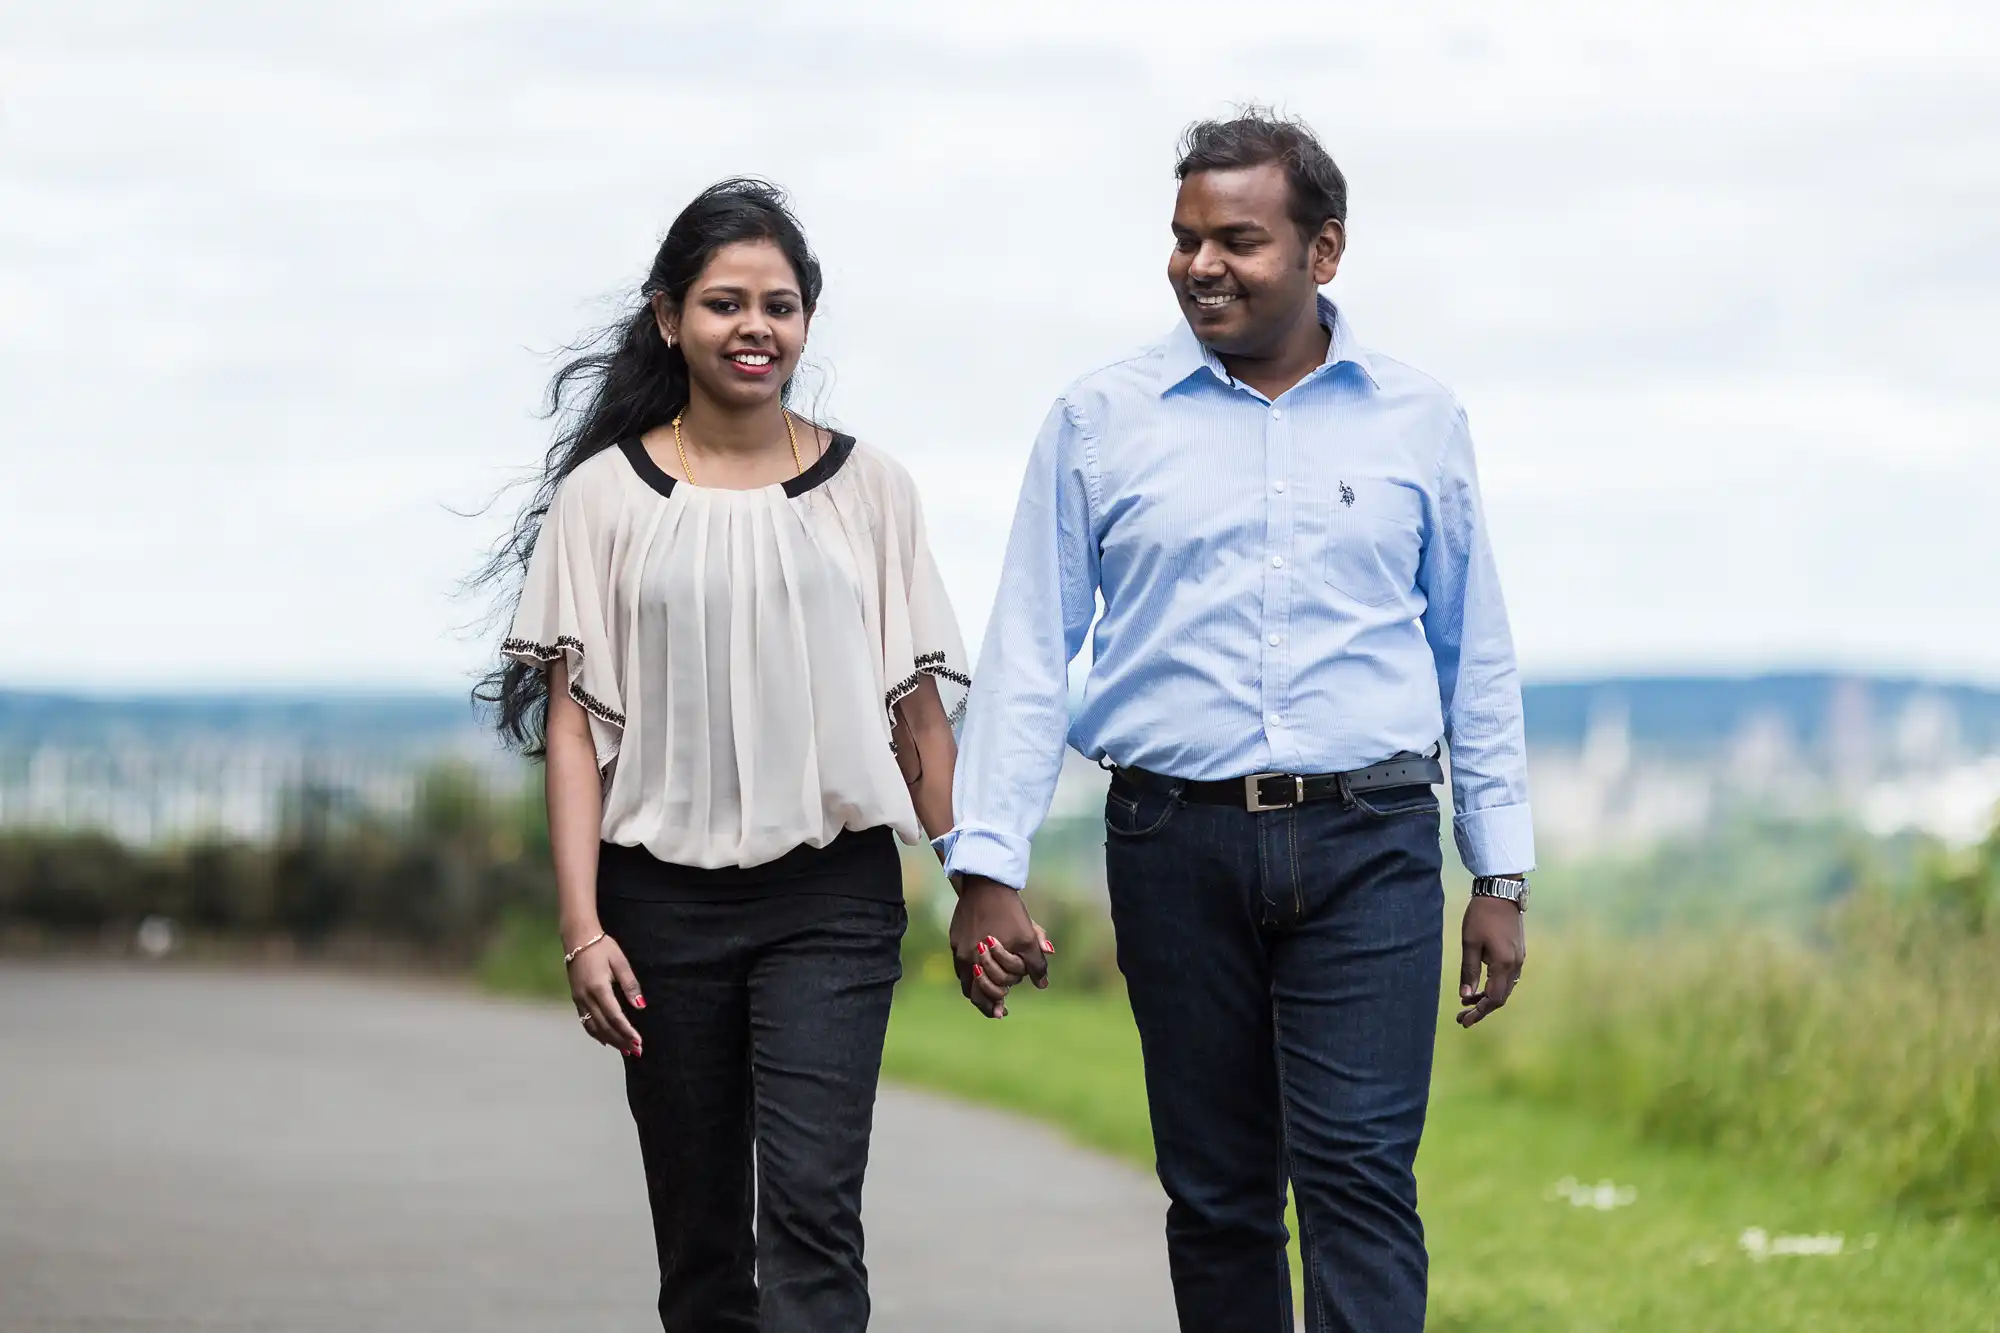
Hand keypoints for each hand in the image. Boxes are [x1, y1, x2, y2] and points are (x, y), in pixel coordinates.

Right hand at [568, 934, 645, 1055]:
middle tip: (636, 1051)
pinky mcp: (576, 999)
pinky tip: (605, 1041)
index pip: (615, 1017)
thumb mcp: (620, 962)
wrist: (577, 939)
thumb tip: (640, 1006)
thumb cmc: (602, 947)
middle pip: (605, 1026)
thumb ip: (630, 985)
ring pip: (594, 1027)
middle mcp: (586, 997)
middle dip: (621, 1040)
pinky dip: (596, 1034)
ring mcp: (579, 999)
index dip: (627, 1031)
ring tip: (624, 1050)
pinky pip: (585, 1022)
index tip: (639, 1042)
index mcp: (599, 988)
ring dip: (609, 1040)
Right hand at [949, 877, 1052, 1017]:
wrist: (987, 885)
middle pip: (973, 992)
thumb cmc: (1010, 912)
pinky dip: (970, 973)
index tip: (1003, 1011)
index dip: (997, 1003)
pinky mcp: (954, 939)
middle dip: (987, 1000)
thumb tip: (1042, 985)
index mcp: (985, 961)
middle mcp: (968, 958)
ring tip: (988, 994)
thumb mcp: (1029, 936)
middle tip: (997, 1005)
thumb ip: (1036, 963)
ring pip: (965, 981)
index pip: (989, 993)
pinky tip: (981, 971)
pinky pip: (959, 965)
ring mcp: (958, 949)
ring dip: (977, 989)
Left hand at [1456, 895, 1525, 1027]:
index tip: (1464, 1021)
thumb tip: (1465, 995)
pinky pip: (1508, 977)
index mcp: (1504, 964)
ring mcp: (1519, 958)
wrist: (1501, 892)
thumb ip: (1469, 971)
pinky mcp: (1518, 951)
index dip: (1479, 1012)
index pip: (1493, 999)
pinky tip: (1480, 984)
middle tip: (1462, 1016)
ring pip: (1505, 987)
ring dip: (1487, 997)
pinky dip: (1494, 985)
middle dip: (1482, 1008)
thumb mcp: (1470, 943)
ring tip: (1467, 1001)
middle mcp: (1516, 964)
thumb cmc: (1482, 915)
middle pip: (1501, 997)